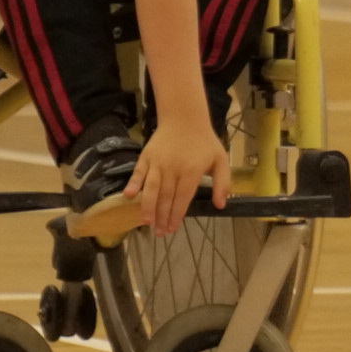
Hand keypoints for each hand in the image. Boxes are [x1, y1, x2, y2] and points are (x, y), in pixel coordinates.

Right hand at [126, 119, 227, 235]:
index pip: (182, 198)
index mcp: (191, 171)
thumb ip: (222, 183)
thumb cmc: (203, 141)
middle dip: (162, 217)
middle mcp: (173, 168)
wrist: (184, 117)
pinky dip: (132, 183)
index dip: (176, 215)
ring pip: (151, 188)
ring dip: (147, 206)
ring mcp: (158, 162)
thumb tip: (221, 205)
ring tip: (146, 222)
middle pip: (166, 197)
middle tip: (160, 233)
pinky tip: (128, 196)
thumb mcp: (220, 160)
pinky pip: (138, 172)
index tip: (172, 229)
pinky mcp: (146, 156)